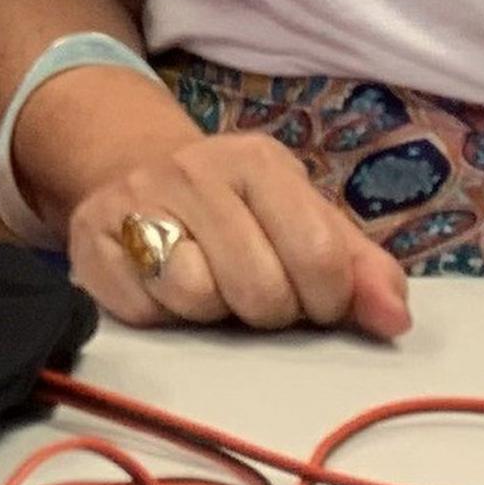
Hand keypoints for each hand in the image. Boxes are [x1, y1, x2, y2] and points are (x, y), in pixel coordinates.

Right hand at [57, 134, 410, 339]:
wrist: (135, 172)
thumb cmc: (240, 210)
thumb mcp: (306, 220)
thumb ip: (360, 269)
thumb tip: (395, 322)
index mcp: (258, 162)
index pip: (317, 256)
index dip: (326, 300)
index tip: (313, 299)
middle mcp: (193, 171)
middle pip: (258, 289)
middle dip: (268, 311)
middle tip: (256, 295)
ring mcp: (133, 203)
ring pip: (196, 297)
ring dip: (211, 313)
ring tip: (209, 287)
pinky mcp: (88, 243)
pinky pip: (144, 310)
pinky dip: (161, 314)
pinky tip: (163, 287)